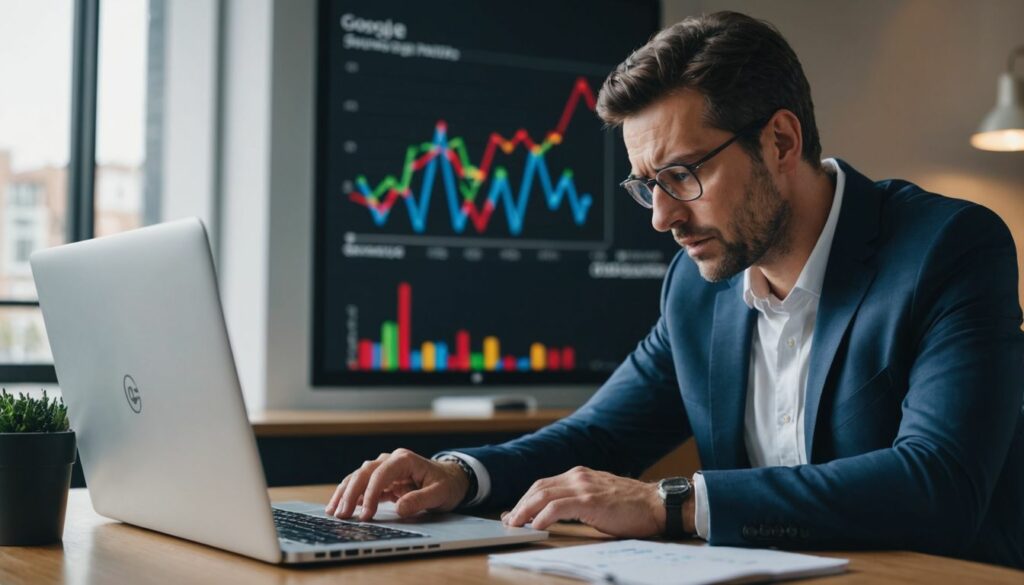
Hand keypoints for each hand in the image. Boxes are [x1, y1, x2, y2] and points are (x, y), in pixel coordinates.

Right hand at [324, 448, 469, 520]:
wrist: (450, 479)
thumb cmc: (446, 484)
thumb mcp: (440, 493)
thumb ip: (420, 499)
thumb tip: (400, 508)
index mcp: (405, 459)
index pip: (381, 473)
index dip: (370, 493)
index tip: (366, 514)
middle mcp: (391, 460)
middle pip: (364, 472)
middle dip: (351, 494)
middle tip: (342, 515)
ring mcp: (384, 468)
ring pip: (358, 477)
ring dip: (345, 494)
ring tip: (334, 512)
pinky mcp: (382, 480)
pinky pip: (362, 486)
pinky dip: (350, 496)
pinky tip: (339, 506)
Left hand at [501, 466, 666, 536]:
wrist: (656, 504)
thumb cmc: (631, 506)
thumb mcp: (598, 497)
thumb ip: (577, 501)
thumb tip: (552, 515)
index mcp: (579, 475)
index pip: (543, 485)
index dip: (526, 499)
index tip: (514, 513)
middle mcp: (578, 477)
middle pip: (538, 488)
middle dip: (520, 505)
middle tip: (509, 521)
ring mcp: (584, 487)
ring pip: (543, 496)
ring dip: (525, 511)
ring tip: (515, 525)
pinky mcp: (590, 501)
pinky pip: (558, 507)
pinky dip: (542, 516)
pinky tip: (536, 526)